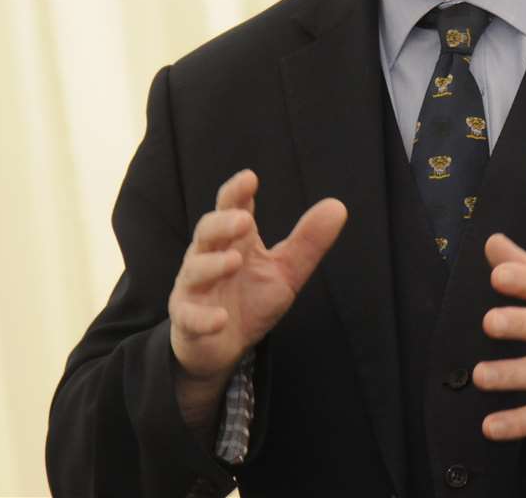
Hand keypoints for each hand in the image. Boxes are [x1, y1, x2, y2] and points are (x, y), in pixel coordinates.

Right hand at [168, 169, 346, 425]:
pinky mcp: (187, 318)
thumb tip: (338, 206)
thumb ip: (308, 242)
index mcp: (234, 240)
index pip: (231, 208)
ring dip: (212, 264)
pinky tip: (220, 319)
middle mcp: (209, 256)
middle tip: (245, 221)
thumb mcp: (285, 271)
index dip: (237, 192)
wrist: (224, 346)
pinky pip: (190, 315)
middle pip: (207, 231)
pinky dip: (203, 317)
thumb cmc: (251, 299)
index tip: (250, 178)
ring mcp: (194, 287)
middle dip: (223, 223)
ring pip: (195, 268)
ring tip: (235, 261)